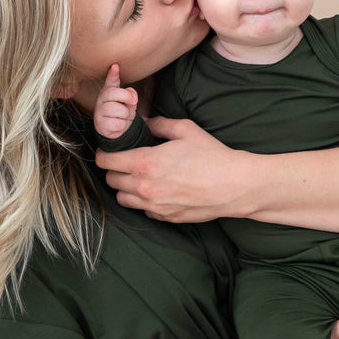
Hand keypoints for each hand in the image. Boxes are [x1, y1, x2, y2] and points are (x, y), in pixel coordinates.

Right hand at [92, 64, 138, 139]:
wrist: (115, 129)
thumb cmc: (121, 112)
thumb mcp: (128, 101)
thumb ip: (130, 95)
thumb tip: (131, 95)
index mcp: (108, 91)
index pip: (110, 81)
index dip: (112, 73)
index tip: (115, 66)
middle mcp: (101, 99)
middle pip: (113, 93)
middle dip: (127, 97)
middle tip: (134, 102)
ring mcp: (99, 112)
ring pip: (118, 110)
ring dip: (126, 115)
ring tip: (123, 116)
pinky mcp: (102, 125)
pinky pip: (118, 124)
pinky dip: (122, 125)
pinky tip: (118, 124)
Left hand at [96, 116, 249, 222]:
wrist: (234, 186)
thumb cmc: (212, 156)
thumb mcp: (185, 130)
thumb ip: (158, 124)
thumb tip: (144, 122)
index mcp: (145, 163)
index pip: (106, 161)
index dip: (104, 154)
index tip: (109, 151)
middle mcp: (144, 187)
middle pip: (111, 181)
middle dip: (115, 170)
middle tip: (126, 162)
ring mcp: (154, 205)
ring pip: (122, 199)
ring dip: (126, 188)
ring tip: (140, 178)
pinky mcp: (165, 217)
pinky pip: (143, 210)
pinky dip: (144, 201)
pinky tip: (157, 191)